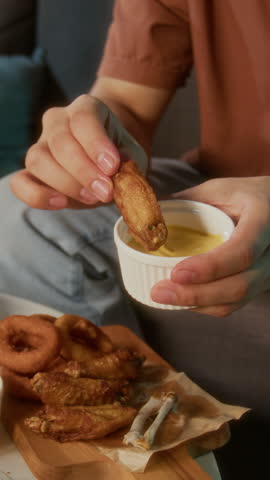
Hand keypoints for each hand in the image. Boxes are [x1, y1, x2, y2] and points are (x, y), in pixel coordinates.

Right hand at [10, 95, 146, 208]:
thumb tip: (119, 171)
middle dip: (84, 171)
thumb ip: (127, 162)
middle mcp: (58, 121)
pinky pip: (20, 182)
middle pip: (60, 142)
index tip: (112, 167)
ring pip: (38, 160)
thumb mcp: (132, 154)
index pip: (83, 120)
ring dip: (66, 183)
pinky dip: (36, 195)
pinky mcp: (32, 171)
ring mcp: (41, 144)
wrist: (109, 160)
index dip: (96, 145)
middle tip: (106, 191)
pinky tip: (60, 203)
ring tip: (92, 198)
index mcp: (85, 108)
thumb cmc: (120, 154)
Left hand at [151, 176, 269, 316]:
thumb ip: (186, 200)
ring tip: (163, 296)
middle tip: (159, 292)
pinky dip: (206, 305)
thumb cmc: (246, 195)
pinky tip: (183, 299)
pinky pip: (235, 304)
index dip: (211, 267)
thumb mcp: (219, 188)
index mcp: (265, 220)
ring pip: (237, 300)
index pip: (243, 250)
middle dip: (196, 294)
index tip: (176, 273)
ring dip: (197, 303)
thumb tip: (145, 215)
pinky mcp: (260, 285)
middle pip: (240, 285)